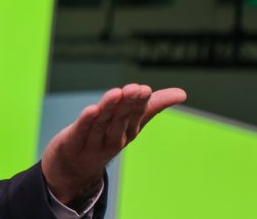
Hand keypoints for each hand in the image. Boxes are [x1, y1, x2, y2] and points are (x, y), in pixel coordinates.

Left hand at [41, 83, 186, 204]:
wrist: (73, 169)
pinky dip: (86, 121)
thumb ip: (151, 106)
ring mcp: (93, 143)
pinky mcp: (72, 143)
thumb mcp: (128, 122)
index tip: (145, 89)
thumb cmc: (105, 137)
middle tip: (136, 88)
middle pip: (120, 120)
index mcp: (127, 132)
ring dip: (109, 109)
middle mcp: (113, 139)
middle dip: (128, 105)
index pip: (135, 116)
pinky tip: (91, 109)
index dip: (140, 103)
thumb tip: (183, 94)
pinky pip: (81, 131)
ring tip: (116, 93)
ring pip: (102, 124)